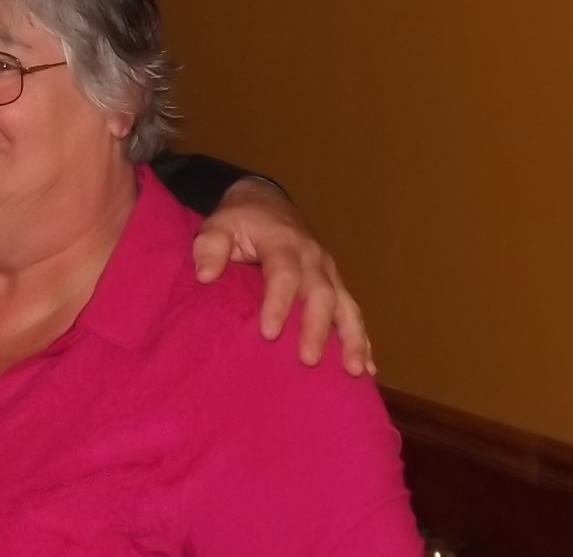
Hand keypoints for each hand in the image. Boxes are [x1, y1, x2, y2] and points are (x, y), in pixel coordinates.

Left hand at [191, 177, 373, 376]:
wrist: (266, 202)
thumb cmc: (240, 219)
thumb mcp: (218, 224)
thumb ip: (209, 246)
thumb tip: (204, 275)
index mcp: (283, 243)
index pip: (284, 274)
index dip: (278, 303)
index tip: (268, 333)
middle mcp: (313, 258)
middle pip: (322, 294)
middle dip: (317, 328)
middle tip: (308, 360)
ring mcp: (328, 272)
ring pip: (347, 304)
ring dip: (353, 338)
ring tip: (355, 370)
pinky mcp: (334, 284)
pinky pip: (352, 311)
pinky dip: (363, 339)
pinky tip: (368, 368)